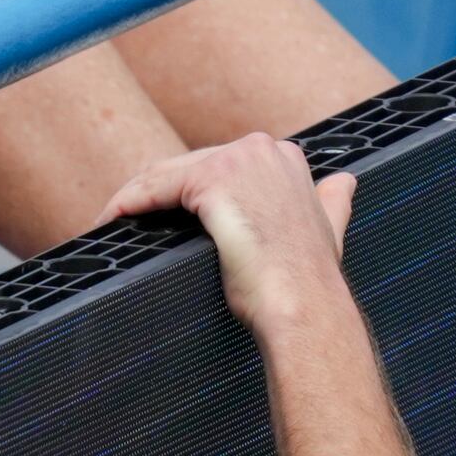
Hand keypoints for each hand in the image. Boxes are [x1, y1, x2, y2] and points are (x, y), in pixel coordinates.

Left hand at [101, 132, 361, 343]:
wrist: (305, 306)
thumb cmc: (308, 285)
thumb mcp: (327, 231)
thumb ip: (332, 202)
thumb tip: (344, 182)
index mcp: (286, 157)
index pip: (218, 166)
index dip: (187, 192)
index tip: (164, 216)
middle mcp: (264, 148)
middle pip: (188, 165)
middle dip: (155, 193)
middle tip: (127, 223)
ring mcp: (238, 159)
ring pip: (165, 174)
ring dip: (133, 198)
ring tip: (112, 224)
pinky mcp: (212, 179)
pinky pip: (154, 188)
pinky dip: (128, 204)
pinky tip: (111, 220)